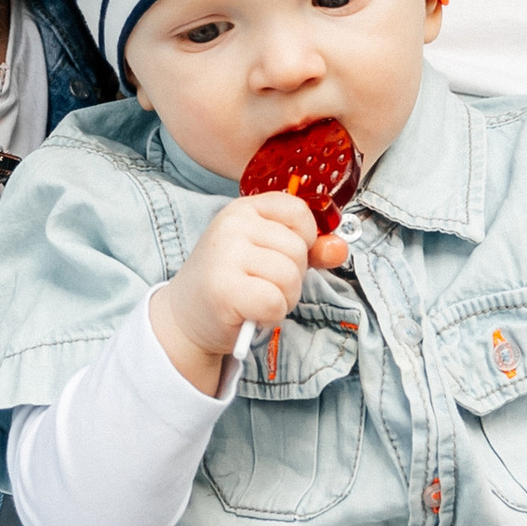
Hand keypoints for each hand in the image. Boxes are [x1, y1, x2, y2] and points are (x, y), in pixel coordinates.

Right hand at [155, 195, 318, 390]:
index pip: (299, 211)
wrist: (187, 317)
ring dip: (283, 298)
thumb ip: (309, 249)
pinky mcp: (223, 288)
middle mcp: (233, 224)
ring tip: (258, 300)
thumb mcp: (270, 255)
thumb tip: (339, 249)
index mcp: (245, 208)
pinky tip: (252, 313)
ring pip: (289, 276)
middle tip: (264, 286)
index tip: (283, 256)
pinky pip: (274, 300)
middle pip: (298, 249)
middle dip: (293, 277)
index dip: (305, 239)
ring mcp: (225, 254)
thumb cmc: (234, 282)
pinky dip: (271, 315)